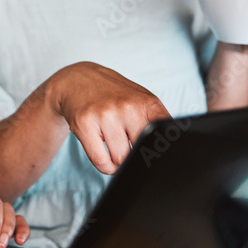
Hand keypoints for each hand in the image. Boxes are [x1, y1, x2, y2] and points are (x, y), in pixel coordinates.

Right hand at [47, 62, 169, 174]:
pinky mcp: (84, 124)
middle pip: (141, 153)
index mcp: (146, 102)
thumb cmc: (113, 95)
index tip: (158, 154)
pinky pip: (101, 162)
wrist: (77, 80)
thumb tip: (170, 153)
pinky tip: (105, 154)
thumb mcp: (140, 100)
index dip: (164, 151)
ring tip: (114, 145)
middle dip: (136, 156)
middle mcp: (127, 106)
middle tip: (129, 145)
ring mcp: (104, 114)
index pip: (166, 135)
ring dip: (119, 161)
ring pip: (120, 160)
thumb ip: (157, 122)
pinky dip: (106, 167)